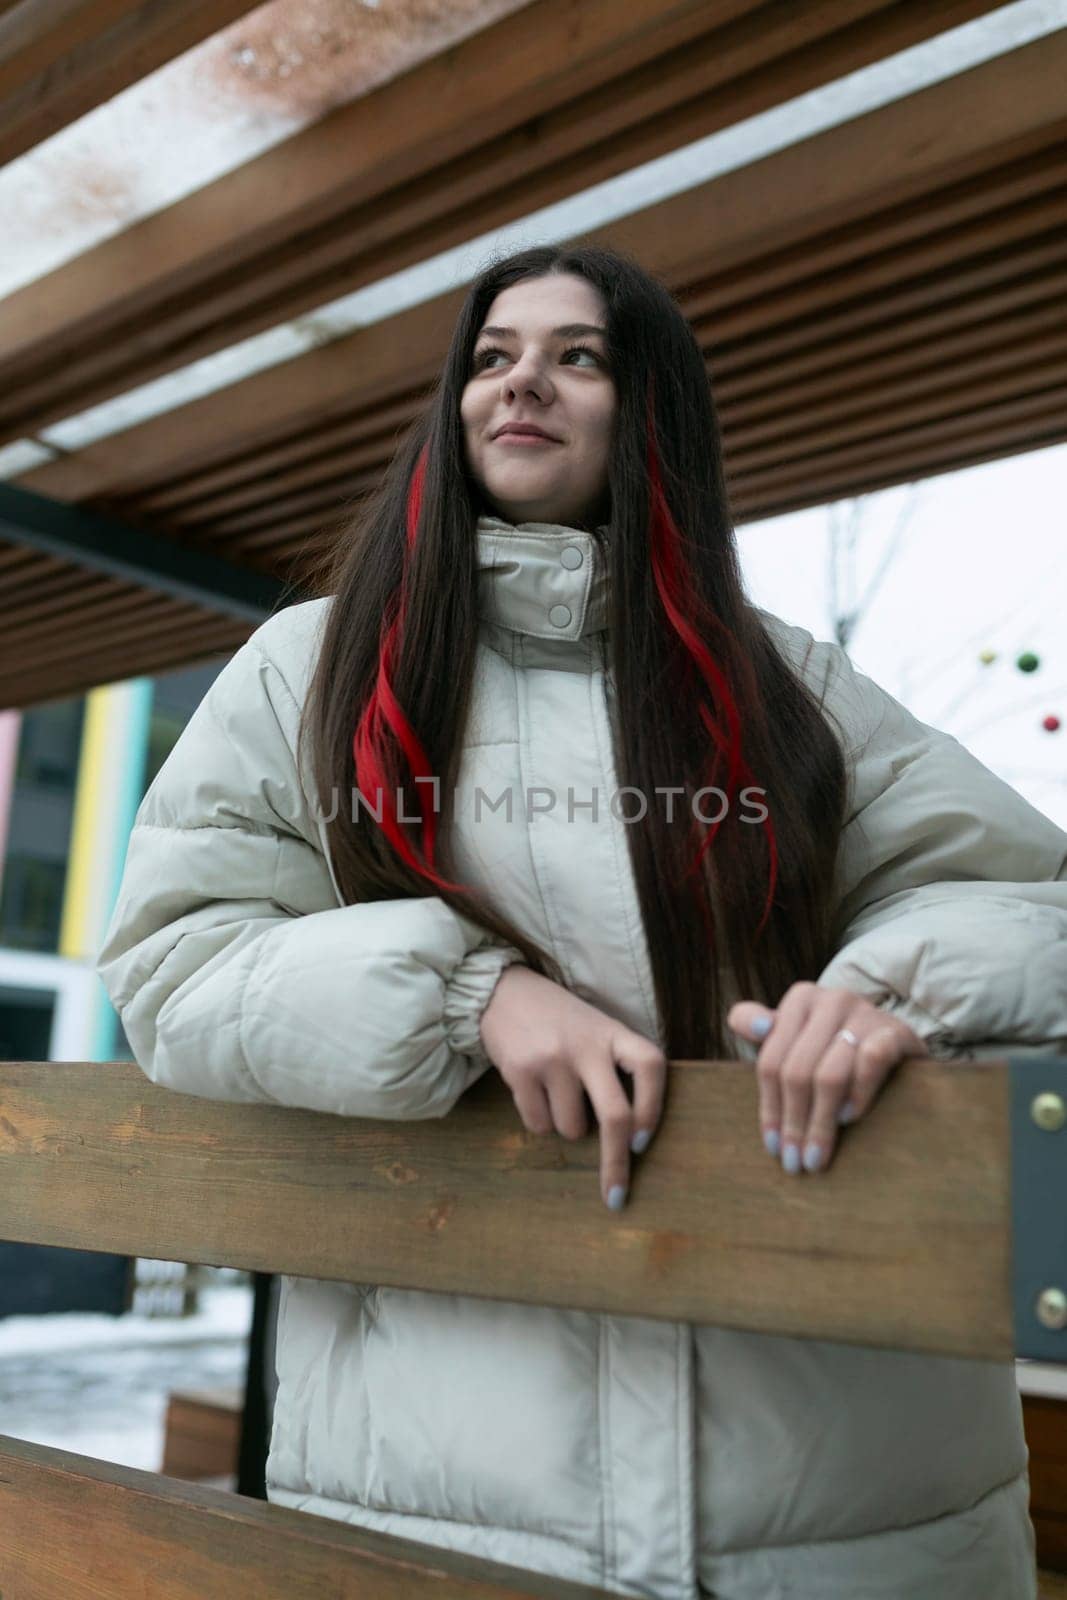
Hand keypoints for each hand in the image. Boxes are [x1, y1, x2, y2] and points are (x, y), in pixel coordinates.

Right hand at [479, 965, 666, 1209]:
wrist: (503, 992)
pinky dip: (539, 1121)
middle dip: (617, 1163)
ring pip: (571, 1129)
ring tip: (555, 1092)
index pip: (650, 1066)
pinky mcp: (520, 1071)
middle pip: (615, 1115)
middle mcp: (586, 1045)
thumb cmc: (560, 1020)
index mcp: (612, 1032)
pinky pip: (538, 1125)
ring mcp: (552, 1058)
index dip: (652, 1109)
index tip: (642, 1143)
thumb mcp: (596, 1029)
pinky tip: (534, 1092)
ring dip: (566, 1125)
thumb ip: (614, 1065)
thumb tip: (628, 1137)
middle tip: (616, 1195)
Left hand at [727, 982, 929, 1174]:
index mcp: (801, 1000)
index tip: (773, 1147)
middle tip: (795, 1163)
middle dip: (794, 1123)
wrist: (899, 1045)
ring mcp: (866, 1013)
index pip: (771, 1061)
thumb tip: (754, 1029)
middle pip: (797, 1072)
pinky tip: (849, 1118)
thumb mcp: (796, 1037)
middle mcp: (832, 999)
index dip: (769, 1108)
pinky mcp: (897, 1031)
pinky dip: (857, 1095)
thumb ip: (758, 1027)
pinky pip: (870, 1063)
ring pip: (829, 1075)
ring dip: (821, 1123)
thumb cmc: (836, 1048)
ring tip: (816, 1156)